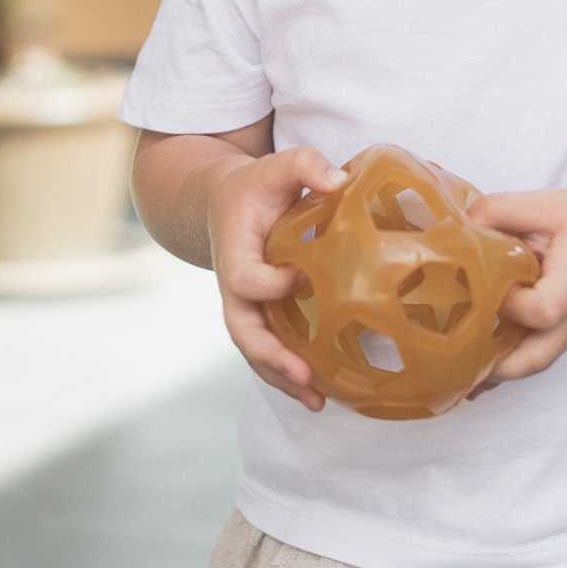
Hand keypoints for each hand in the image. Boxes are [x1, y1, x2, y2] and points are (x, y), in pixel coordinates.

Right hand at [207, 146, 348, 411]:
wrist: (226, 203)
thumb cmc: (257, 185)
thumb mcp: (277, 165)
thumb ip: (306, 165)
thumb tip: (340, 181)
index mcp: (235, 250)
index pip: (244, 278)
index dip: (269, 284)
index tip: (301, 277)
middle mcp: (235, 286)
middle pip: (242, 330)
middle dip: (271, 357)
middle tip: (304, 376)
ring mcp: (245, 305)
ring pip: (255, 350)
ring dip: (282, 378)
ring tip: (318, 402)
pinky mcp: (260, 315)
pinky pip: (269, 349)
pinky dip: (290, 374)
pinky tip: (322, 392)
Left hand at [462, 175, 566, 398]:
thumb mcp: (542, 203)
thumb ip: (497, 212)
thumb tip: (454, 233)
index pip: (546, 310)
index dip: (511, 306)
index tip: (488, 288)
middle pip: (540, 358)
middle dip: (497, 366)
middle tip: (458, 361)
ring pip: (536, 363)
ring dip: (499, 369)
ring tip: (458, 369)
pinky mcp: (565, 331)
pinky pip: (537, 355)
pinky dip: (508, 362)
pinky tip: (478, 364)